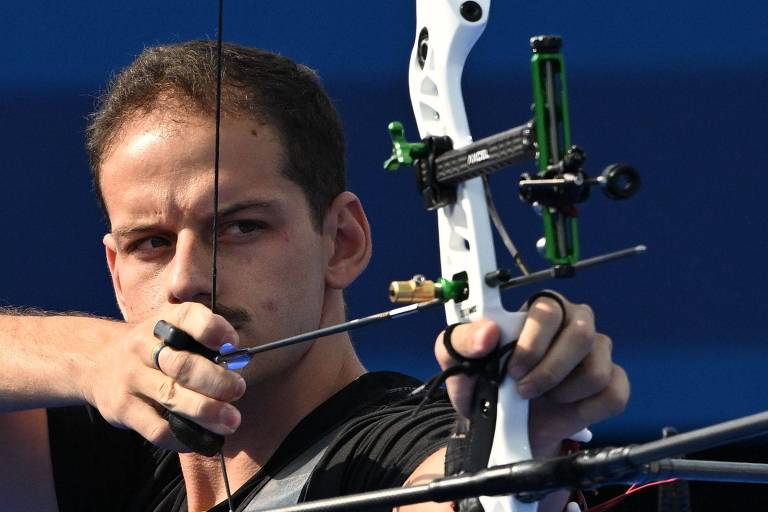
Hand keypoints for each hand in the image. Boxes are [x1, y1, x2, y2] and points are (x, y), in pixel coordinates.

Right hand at [80, 303, 245, 451]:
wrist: (96, 360)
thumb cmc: (151, 348)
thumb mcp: (170, 330)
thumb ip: (202, 343)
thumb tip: (237, 365)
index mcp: (164, 322)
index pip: (188, 317)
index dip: (212, 329)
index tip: (233, 343)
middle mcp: (144, 346)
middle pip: (182, 364)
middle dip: (216, 380)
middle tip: (238, 389)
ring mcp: (131, 378)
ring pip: (171, 396)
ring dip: (206, 411)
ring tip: (231, 421)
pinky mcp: (122, 408)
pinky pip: (157, 428)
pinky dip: (183, 437)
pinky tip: (200, 438)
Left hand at [434, 292, 628, 456]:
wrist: (502, 424)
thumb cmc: (483, 381)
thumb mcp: (456, 360)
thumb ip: (462, 341)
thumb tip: (487, 332)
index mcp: (540, 310)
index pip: (548, 309)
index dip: (533, 341)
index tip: (513, 370)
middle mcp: (575, 323)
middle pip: (582, 334)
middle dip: (550, 371)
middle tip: (525, 390)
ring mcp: (598, 352)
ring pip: (597, 371)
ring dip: (564, 393)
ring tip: (541, 398)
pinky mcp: (613, 382)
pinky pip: (614, 395)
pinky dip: (585, 411)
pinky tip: (564, 409)